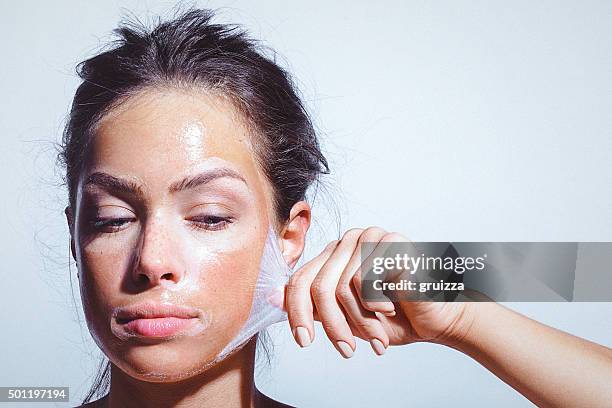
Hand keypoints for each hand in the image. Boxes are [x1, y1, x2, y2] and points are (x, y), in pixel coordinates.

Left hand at [284, 227, 474, 357]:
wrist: (435, 318)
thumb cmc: (394, 317)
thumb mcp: (346, 316)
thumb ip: (314, 306)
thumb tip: (271, 297)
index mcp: (334, 254)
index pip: (301, 279)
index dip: (297, 313)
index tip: (303, 341)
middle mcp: (348, 241)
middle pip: (318, 287)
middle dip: (333, 327)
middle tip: (347, 350)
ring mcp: (370, 237)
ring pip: (341, 288)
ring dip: (360, 322)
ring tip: (378, 337)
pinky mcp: (391, 241)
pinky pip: (365, 280)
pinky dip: (377, 304)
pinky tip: (392, 307)